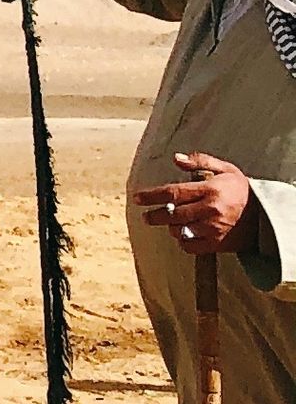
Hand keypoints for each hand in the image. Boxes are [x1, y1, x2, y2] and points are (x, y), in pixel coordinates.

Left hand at [139, 152, 254, 253]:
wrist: (265, 214)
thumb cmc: (240, 189)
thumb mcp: (225, 169)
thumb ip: (200, 162)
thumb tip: (176, 158)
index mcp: (210, 190)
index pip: (172, 193)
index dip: (151, 196)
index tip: (137, 198)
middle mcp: (210, 209)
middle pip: (172, 214)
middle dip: (155, 216)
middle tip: (146, 216)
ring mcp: (214, 228)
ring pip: (179, 230)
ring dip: (170, 227)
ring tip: (170, 223)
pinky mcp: (217, 243)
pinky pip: (190, 246)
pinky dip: (183, 241)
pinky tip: (183, 234)